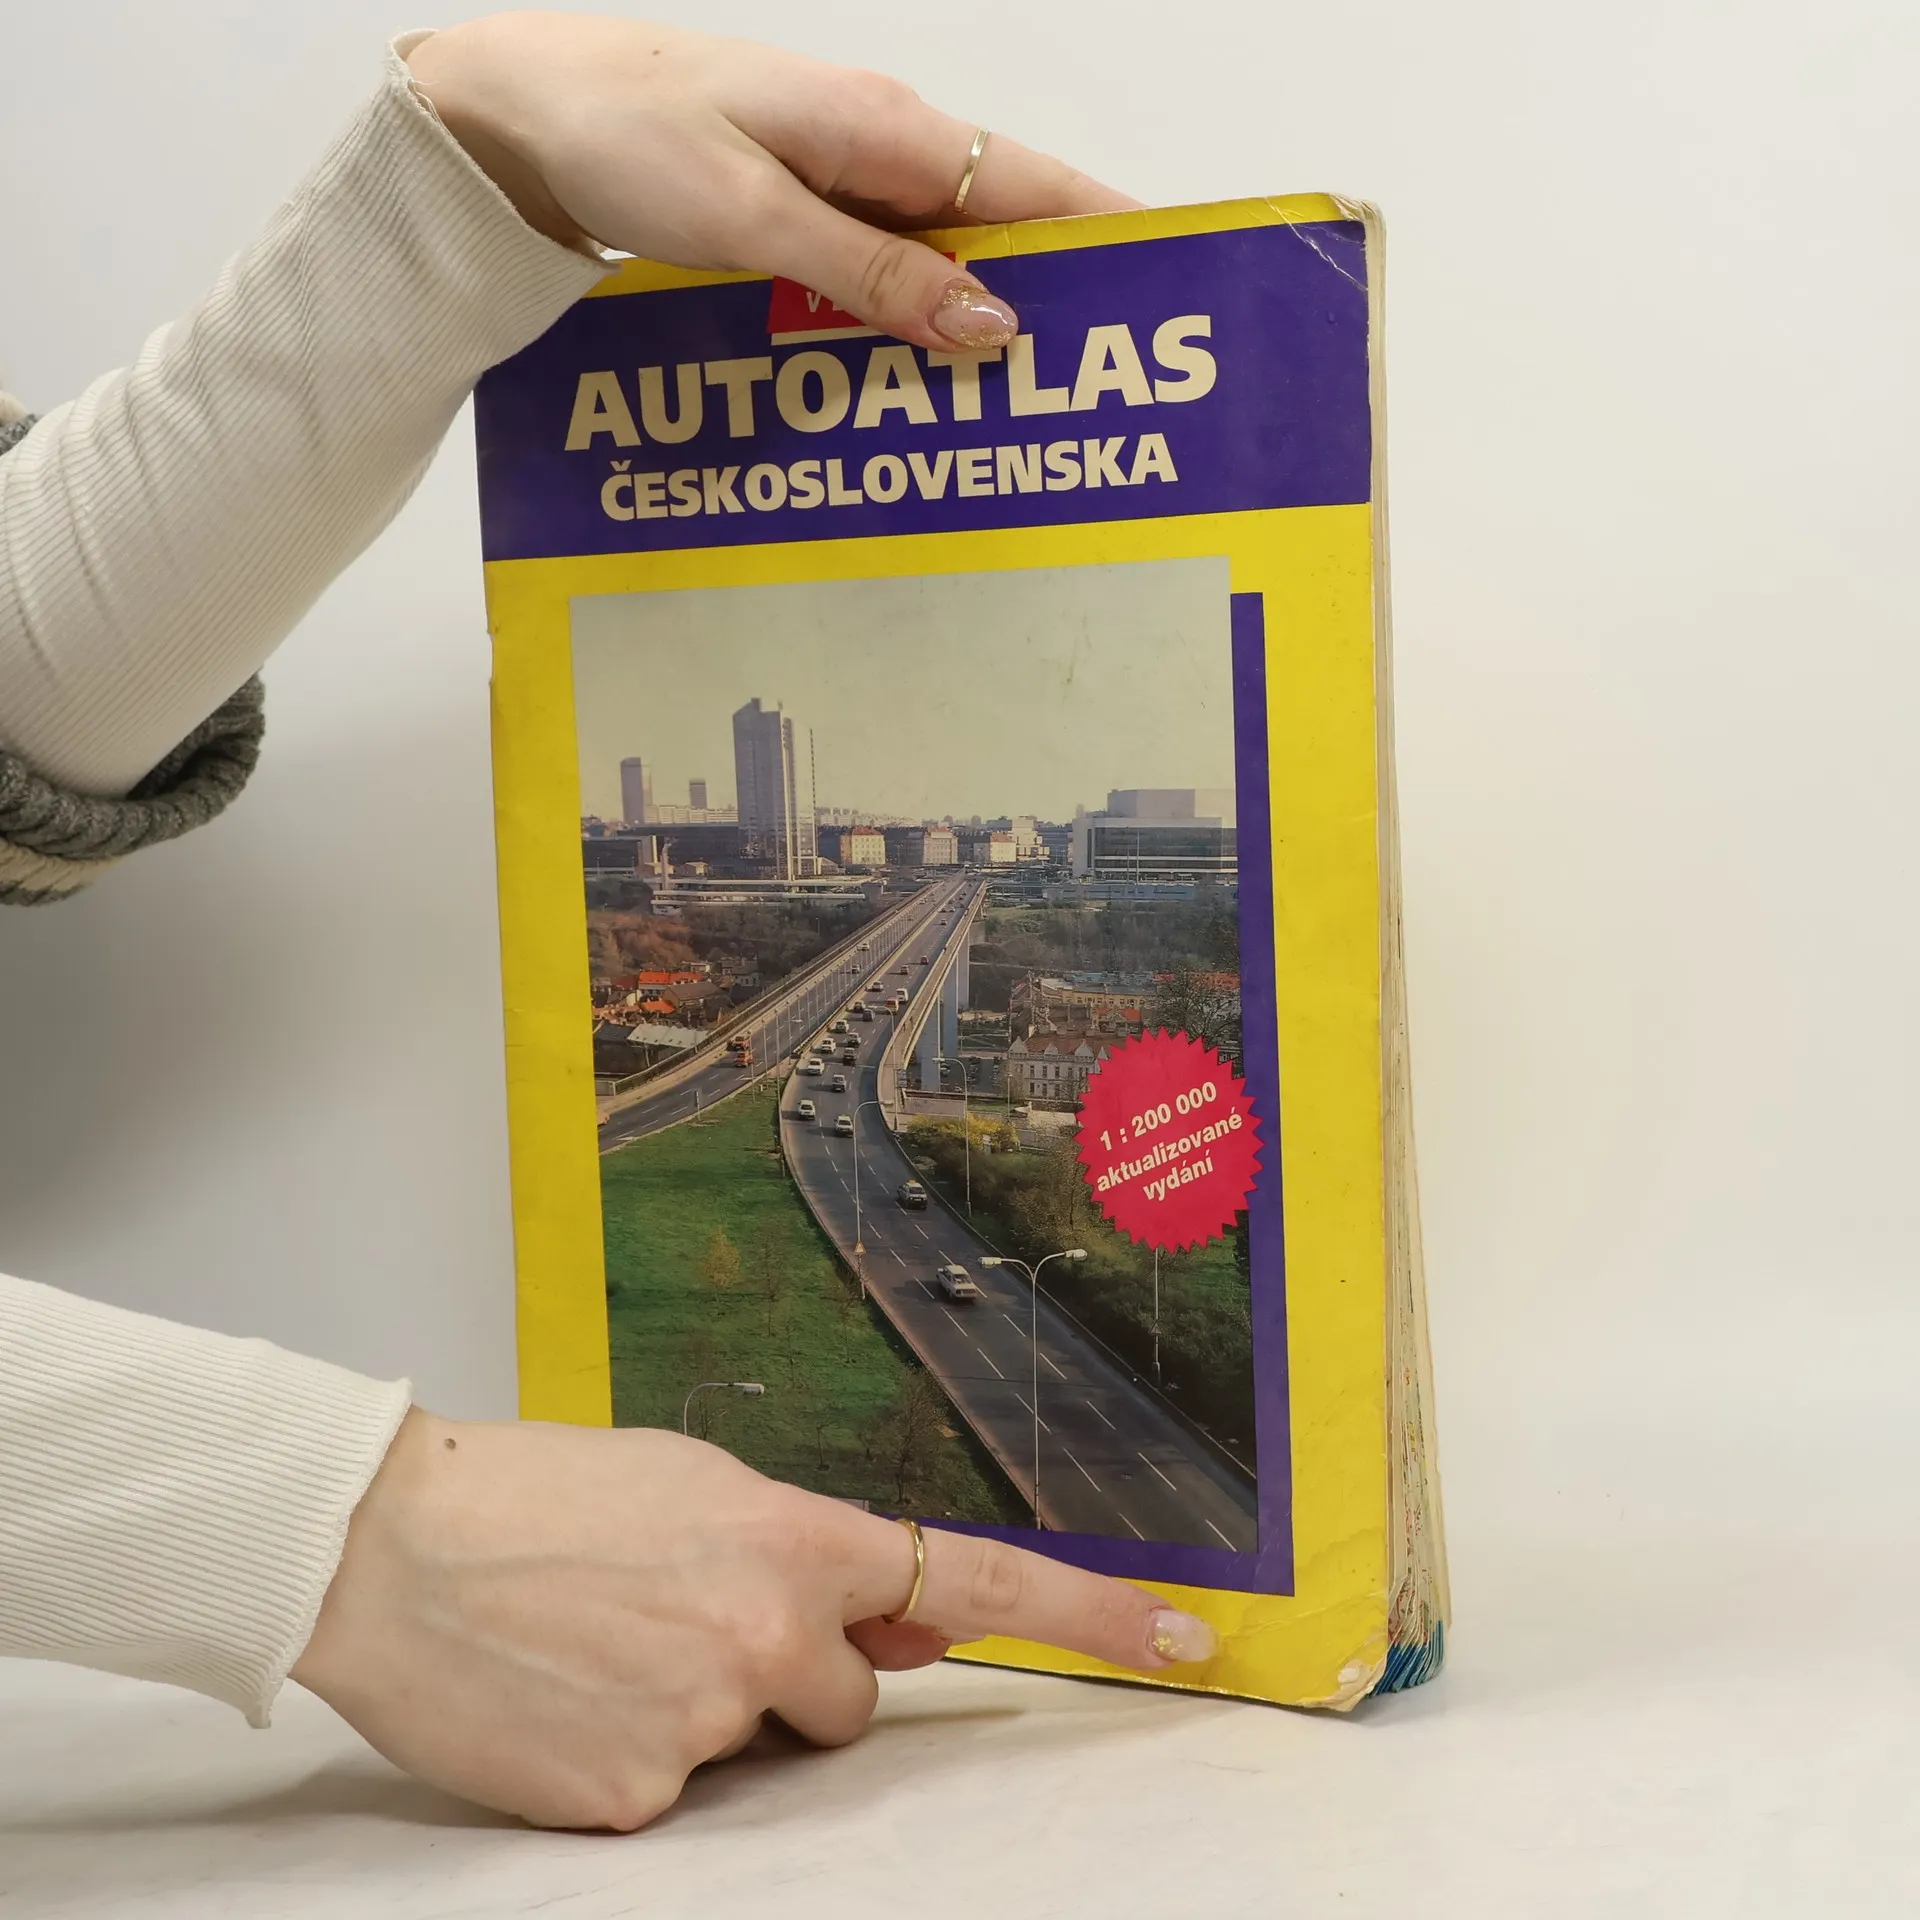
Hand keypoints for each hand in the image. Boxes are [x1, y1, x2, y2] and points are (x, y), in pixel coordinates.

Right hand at [292, 1410, 1216, 1830]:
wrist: (396, 1548)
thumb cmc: (544, 1497)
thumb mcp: (699, 1485)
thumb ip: (807, 1553)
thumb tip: (893, 1625)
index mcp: (794, 1539)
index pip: (973, 1586)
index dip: (1087, 1614)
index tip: (1182, 1636)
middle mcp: (768, 1635)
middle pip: (850, 1699)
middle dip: (796, 1675)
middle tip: (685, 1620)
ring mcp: (704, 1725)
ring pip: (767, 1748)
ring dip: (718, 1715)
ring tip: (617, 1650)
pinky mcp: (638, 1803)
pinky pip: (681, 1796)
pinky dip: (642, 1758)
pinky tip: (576, 1701)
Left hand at [403, 13, 1141, 350]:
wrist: (519, 113)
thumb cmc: (624, 140)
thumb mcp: (751, 218)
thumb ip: (872, 273)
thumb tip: (990, 321)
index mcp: (883, 126)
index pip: (1031, 181)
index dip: (1110, 232)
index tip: (1177, 287)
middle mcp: (878, 145)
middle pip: (999, 226)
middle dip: (1057, 296)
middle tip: (1106, 386)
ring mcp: (840, 178)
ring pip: (942, 258)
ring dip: (979, 324)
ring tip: (1027, 408)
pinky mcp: (803, 209)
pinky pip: (883, 270)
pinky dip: (911, 322)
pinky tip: (922, 379)